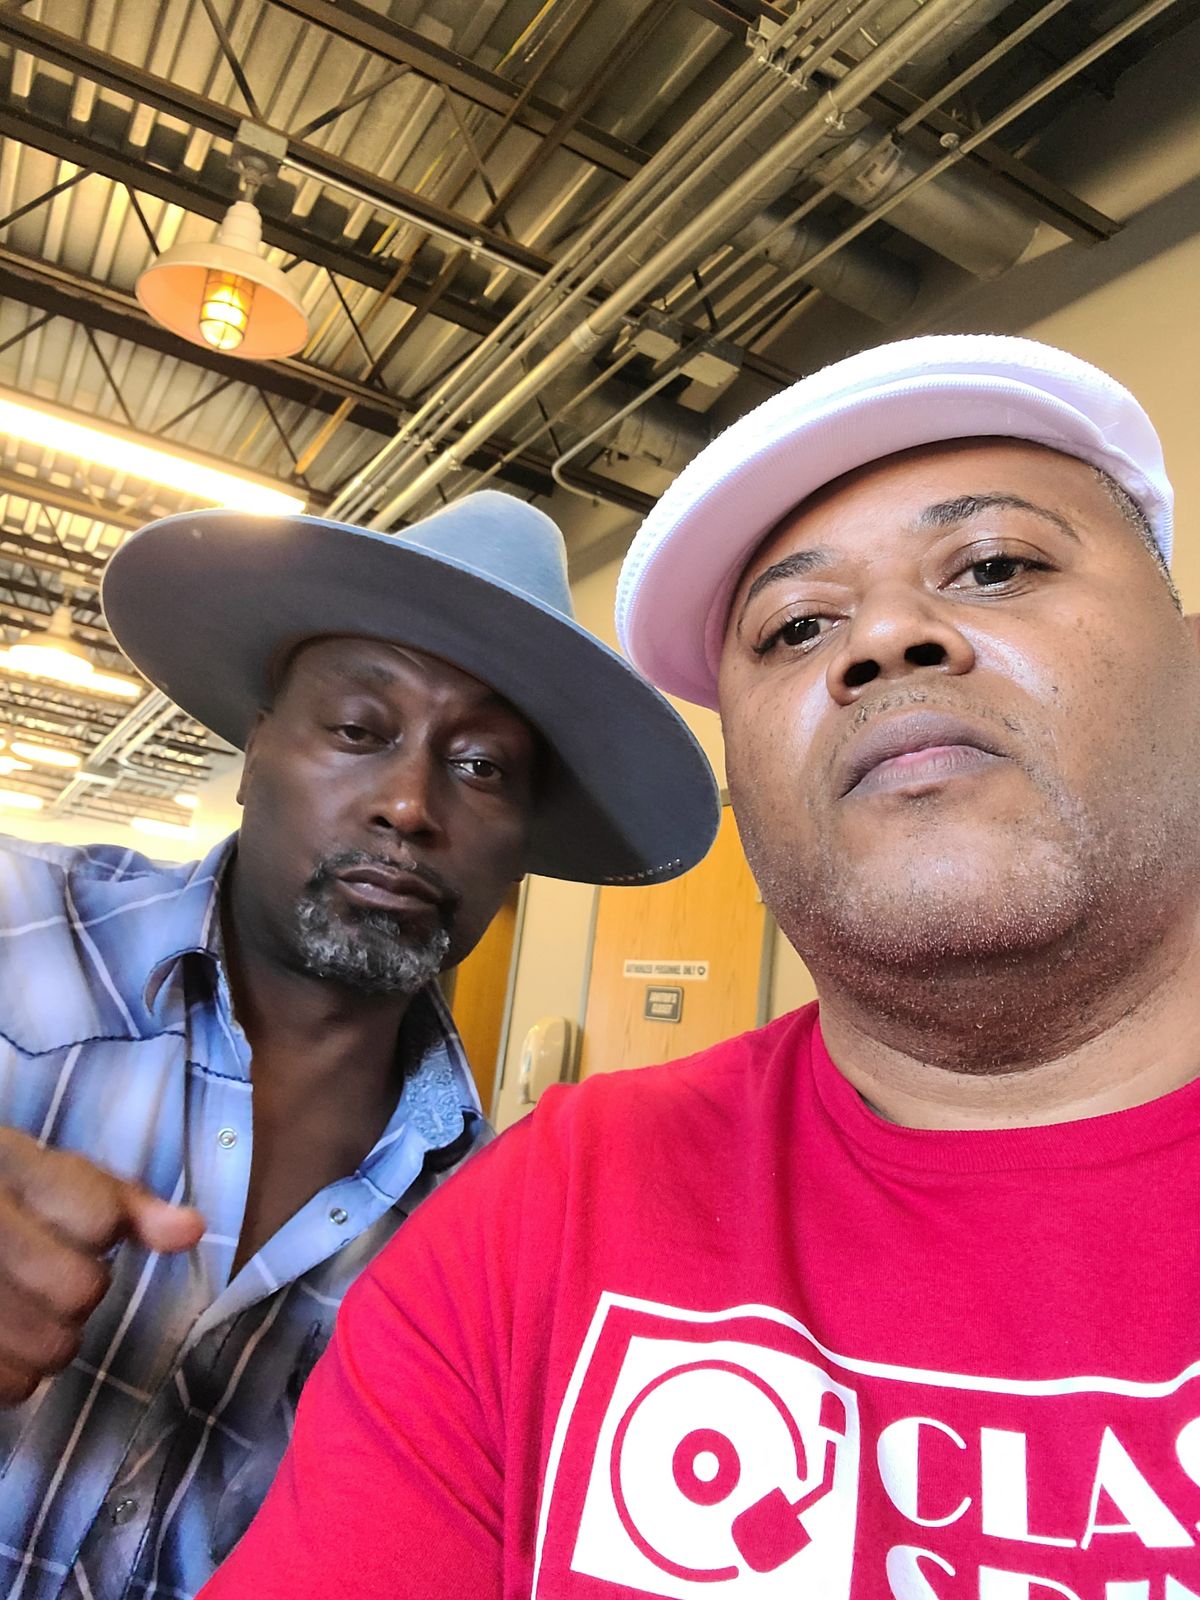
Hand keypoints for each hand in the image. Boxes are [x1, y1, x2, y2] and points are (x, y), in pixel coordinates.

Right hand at [0, 1127, 204, 1402]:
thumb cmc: (4, 1199)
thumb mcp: (57, 1179)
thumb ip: (126, 1204)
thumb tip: (192, 1231)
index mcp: (9, 1165)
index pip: (100, 1219)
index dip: (99, 1231)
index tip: (73, 1228)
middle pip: (80, 1291)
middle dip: (77, 1293)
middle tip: (47, 1280)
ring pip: (50, 1349)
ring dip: (49, 1341)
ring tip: (24, 1313)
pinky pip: (10, 1385)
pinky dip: (12, 1374)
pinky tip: (1, 1341)